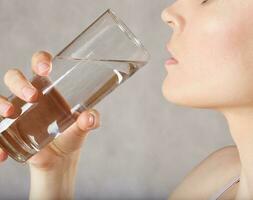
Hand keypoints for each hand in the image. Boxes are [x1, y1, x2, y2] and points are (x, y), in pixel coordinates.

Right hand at [0, 51, 99, 170]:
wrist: (61, 158)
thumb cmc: (71, 134)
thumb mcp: (82, 127)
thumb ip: (90, 120)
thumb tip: (89, 118)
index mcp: (48, 88)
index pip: (39, 65)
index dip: (40, 60)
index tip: (46, 69)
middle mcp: (29, 95)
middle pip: (14, 77)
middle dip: (20, 83)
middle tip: (33, 96)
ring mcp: (16, 111)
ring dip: (0, 103)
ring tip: (11, 114)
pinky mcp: (8, 129)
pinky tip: (2, 155)